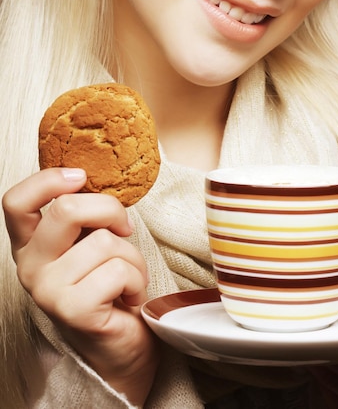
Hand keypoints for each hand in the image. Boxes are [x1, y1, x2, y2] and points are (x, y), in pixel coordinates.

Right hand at [2, 168, 158, 405]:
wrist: (121, 343)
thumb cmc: (109, 285)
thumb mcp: (91, 241)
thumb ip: (85, 216)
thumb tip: (98, 180)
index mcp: (32, 244)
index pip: (17, 201)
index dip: (48, 180)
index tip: (81, 177)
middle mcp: (31, 266)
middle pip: (67, 209)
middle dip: (111, 211)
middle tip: (124, 229)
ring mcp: (47, 290)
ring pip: (104, 241)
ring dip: (132, 256)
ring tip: (128, 276)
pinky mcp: (72, 309)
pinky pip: (118, 270)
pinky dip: (137, 279)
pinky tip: (129, 295)